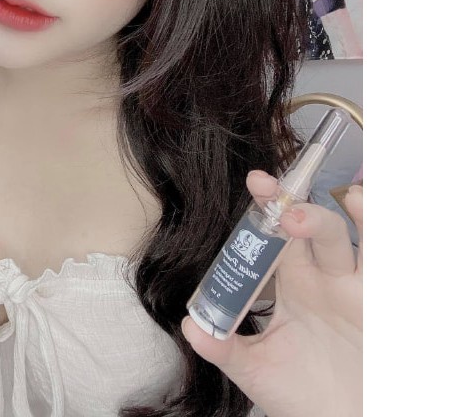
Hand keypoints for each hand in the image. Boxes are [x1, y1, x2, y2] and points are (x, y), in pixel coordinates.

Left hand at [182, 171, 361, 416]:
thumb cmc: (301, 393)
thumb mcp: (255, 369)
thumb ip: (223, 346)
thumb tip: (191, 327)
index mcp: (292, 280)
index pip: (277, 233)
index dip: (268, 208)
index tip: (256, 183)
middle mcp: (324, 276)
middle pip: (314, 226)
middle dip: (298, 208)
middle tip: (277, 203)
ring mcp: (355, 289)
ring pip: (348, 239)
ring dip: (331, 221)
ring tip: (312, 215)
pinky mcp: (379, 307)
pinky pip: (384, 266)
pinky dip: (378, 236)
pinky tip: (363, 217)